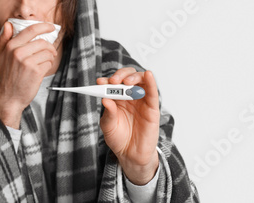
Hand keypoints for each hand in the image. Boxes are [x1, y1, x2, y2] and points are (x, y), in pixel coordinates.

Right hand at [0, 22, 57, 128]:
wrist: (9, 96)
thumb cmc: (7, 75)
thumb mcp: (0, 55)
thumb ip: (4, 39)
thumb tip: (8, 24)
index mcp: (11, 46)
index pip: (31, 30)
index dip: (43, 26)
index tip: (50, 27)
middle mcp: (18, 52)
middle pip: (42, 42)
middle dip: (50, 47)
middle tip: (51, 51)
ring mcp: (27, 62)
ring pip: (48, 53)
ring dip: (50, 57)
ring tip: (44, 62)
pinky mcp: (36, 72)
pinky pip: (49, 63)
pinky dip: (49, 66)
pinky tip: (42, 70)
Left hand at [98, 68, 160, 184]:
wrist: (130, 154)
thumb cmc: (119, 139)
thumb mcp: (108, 126)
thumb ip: (108, 113)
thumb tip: (105, 99)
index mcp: (117, 99)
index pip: (113, 84)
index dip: (107, 80)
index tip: (100, 82)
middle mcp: (129, 97)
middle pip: (128, 77)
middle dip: (120, 75)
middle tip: (113, 81)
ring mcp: (141, 101)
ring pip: (141, 80)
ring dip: (134, 77)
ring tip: (126, 82)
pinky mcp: (152, 108)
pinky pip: (153, 92)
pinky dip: (151, 82)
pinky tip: (148, 75)